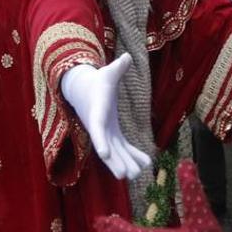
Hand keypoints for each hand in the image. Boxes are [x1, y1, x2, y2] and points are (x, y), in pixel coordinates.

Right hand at [60, 54, 150, 179]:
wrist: (85, 90)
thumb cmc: (97, 81)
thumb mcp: (107, 73)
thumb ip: (117, 68)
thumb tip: (127, 56)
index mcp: (97, 113)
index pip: (97, 130)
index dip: (100, 142)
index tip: (104, 154)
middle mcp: (99, 127)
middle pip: (106, 147)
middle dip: (115, 161)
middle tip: (124, 175)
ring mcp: (106, 133)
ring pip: (115, 152)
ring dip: (125, 162)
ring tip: (136, 175)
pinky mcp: (112, 134)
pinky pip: (122, 148)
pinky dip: (132, 155)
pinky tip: (146, 163)